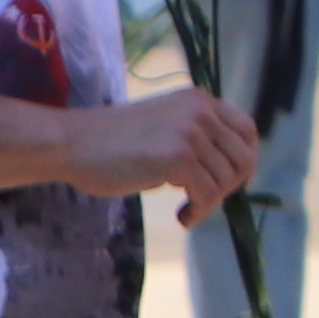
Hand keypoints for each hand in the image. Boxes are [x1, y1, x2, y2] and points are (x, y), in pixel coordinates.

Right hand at [63, 90, 262, 218]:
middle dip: (229, 186)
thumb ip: (196, 135)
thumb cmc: (111, 142)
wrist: (71, 144)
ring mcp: (191, 133)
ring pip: (226, 180)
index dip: (245, 159)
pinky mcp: (179, 158)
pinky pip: (208, 195)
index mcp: (199, 100)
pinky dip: (199, 211)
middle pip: (243, 158)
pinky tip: (181, 217)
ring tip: (187, 210)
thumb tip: (229, 168)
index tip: (231, 181)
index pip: (247, 130)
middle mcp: (201, 111)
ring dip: (209, 203)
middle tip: (204, 200)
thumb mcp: (164, 125)